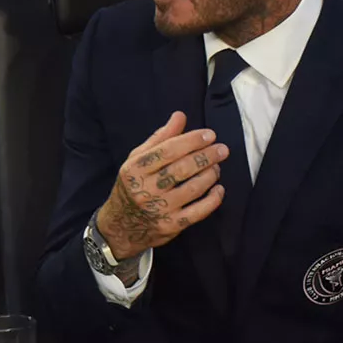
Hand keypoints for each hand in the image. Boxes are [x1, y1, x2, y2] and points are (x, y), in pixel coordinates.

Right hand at [94, 112, 229, 263]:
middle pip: (182, 169)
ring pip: (193, 188)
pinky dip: (214, 199)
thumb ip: (160, 138)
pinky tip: (219, 189)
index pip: (168, 151)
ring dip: (211, 175)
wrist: (120, 227)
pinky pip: (199, 211)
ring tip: (217, 167)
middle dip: (207, 156)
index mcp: (134, 169)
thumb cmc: (133, 186)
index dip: (192, 141)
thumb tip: (180, 115)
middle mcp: (145, 190)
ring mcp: (159, 209)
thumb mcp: (137, 160)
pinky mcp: (171, 226)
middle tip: (222, 149)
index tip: (210, 135)